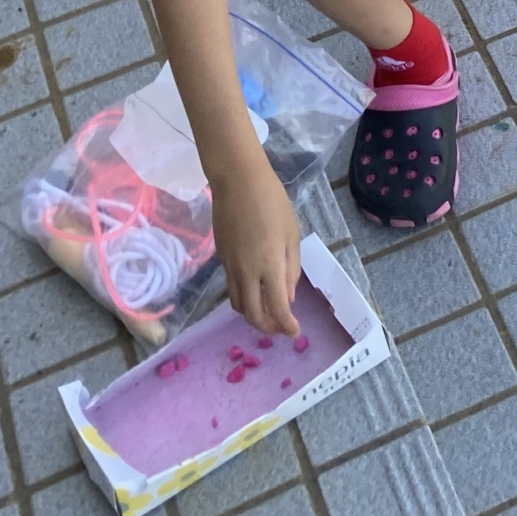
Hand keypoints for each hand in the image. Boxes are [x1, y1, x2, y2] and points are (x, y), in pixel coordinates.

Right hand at [210, 154, 302, 335]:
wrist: (237, 182)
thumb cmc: (272, 202)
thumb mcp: (291, 233)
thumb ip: (291, 268)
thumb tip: (288, 297)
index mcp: (269, 265)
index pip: (277, 308)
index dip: (286, 325)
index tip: (295, 333)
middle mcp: (246, 272)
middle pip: (252, 315)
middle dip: (267, 327)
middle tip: (281, 328)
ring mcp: (230, 267)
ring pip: (238, 305)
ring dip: (253, 316)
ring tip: (269, 313)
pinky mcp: (221, 259)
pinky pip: (232, 289)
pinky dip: (244, 299)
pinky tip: (256, 292)